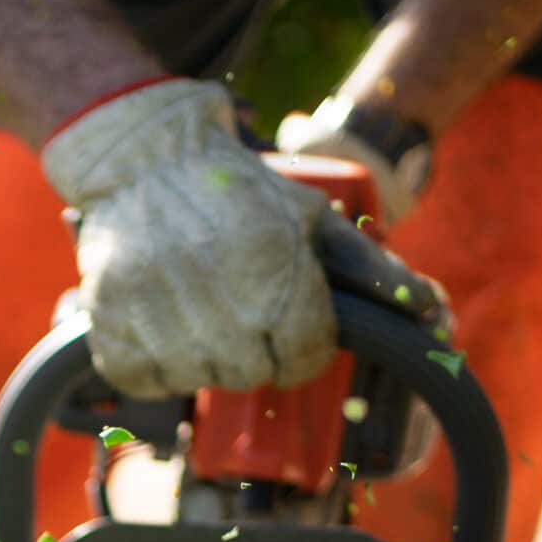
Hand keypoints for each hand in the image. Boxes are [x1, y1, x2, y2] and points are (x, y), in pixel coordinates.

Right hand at [41, 80, 436, 398]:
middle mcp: (218, 304)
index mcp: (274, 274)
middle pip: (251, 375)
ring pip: (199, 381)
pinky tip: (162, 325)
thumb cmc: (240, 190)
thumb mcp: (314, 218)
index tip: (287, 323)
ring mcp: (158, 318)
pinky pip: (145, 380)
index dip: (302, 345)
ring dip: (205, 358)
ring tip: (200, 313)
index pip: (303, 359)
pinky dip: (155, 364)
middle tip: (239, 310)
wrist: (146, 160)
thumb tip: (430, 311)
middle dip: (253, 350)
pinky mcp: (111, 326)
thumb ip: (372, 269)